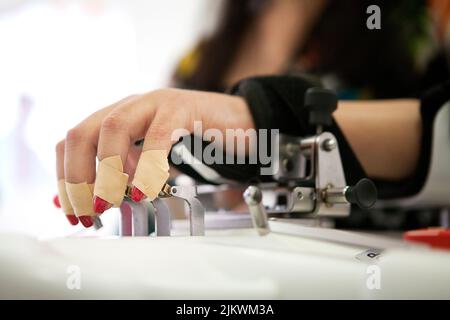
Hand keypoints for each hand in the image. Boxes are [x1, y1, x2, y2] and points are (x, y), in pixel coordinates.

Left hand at [55, 88, 253, 226]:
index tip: (74, 212)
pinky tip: (146, 191)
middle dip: (77, 178)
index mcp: (117, 118)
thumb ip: (119, 177)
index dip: (66, 179)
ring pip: (113, 129)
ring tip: (113, 203)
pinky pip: (158, 136)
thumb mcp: (150, 162)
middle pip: (81, 133)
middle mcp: (129, 107)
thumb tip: (80, 202)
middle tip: (89, 212)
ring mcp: (155, 103)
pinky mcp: (183, 108)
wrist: (242, 124)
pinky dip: (147, 167)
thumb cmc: (195, 145)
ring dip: (107, 173)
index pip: (71, 143)